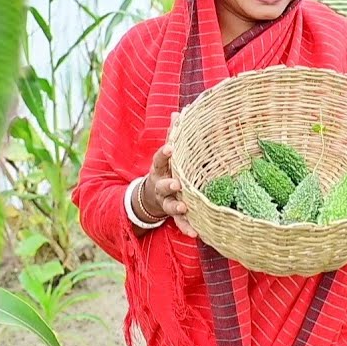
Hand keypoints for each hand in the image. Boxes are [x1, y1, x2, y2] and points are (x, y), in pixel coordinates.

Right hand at [140, 113, 196, 236]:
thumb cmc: (166, 169)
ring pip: (170, 205)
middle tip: (176, 183)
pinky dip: (186, 228)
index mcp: (160, 168)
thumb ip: (173, 134)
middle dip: (169, 185)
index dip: (164, 154)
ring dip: (177, 207)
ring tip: (184, 208)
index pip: (160, 159)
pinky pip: (179, 223)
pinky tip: (196, 233)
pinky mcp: (173, 215)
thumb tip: (178, 112)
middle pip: (163, 185)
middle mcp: (161, 185)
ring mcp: (165, 201)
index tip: (171, 148)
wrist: (150, 196)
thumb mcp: (167, 154)